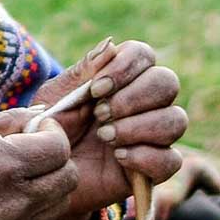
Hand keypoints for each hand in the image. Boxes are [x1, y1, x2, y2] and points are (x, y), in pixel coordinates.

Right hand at [0, 108, 79, 219]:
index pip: (59, 147)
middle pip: (68, 177)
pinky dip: (38, 210)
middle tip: (36, 152)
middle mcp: (15, 198)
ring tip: (25, 176)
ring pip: (60, 203)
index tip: (38, 128)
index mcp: (5, 163)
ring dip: (50, 185)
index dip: (52, 132)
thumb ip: (9, 119)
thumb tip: (40, 114)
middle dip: (57, 159)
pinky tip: (16, 199)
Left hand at [28, 39, 187, 219]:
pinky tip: (118, 157)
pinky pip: (172, 160)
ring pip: (175, 120)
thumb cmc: (49, 130)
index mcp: (121, 78)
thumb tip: (110, 45)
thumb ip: (84, 72)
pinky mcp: (153, 169)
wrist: (44, 174)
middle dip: (133, 98)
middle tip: (100, 114)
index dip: (126, 67)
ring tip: (105, 136)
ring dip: (139, 126)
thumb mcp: (56, 97)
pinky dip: (146, 156)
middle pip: (167, 83)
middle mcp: (143, 103)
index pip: (144, 55)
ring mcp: (151, 136)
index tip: (97, 88)